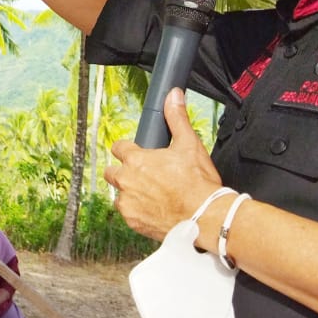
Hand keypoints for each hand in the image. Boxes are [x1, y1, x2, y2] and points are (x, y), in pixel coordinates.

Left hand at [105, 89, 223, 240]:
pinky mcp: (133, 222)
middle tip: (143, 175)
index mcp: (136, 160)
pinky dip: (137, 211)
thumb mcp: (189, 144)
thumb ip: (177, 118)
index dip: (128, 150)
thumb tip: (173, 96)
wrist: (205, 217)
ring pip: (119, 195)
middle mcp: (127, 181)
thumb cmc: (198, 184)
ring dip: (130, 193)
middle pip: (111, 172)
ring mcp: (128, 203)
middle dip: (123, 172)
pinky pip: (127, 214)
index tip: (137, 154)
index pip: (118, 148)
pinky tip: (153, 210)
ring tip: (151, 194)